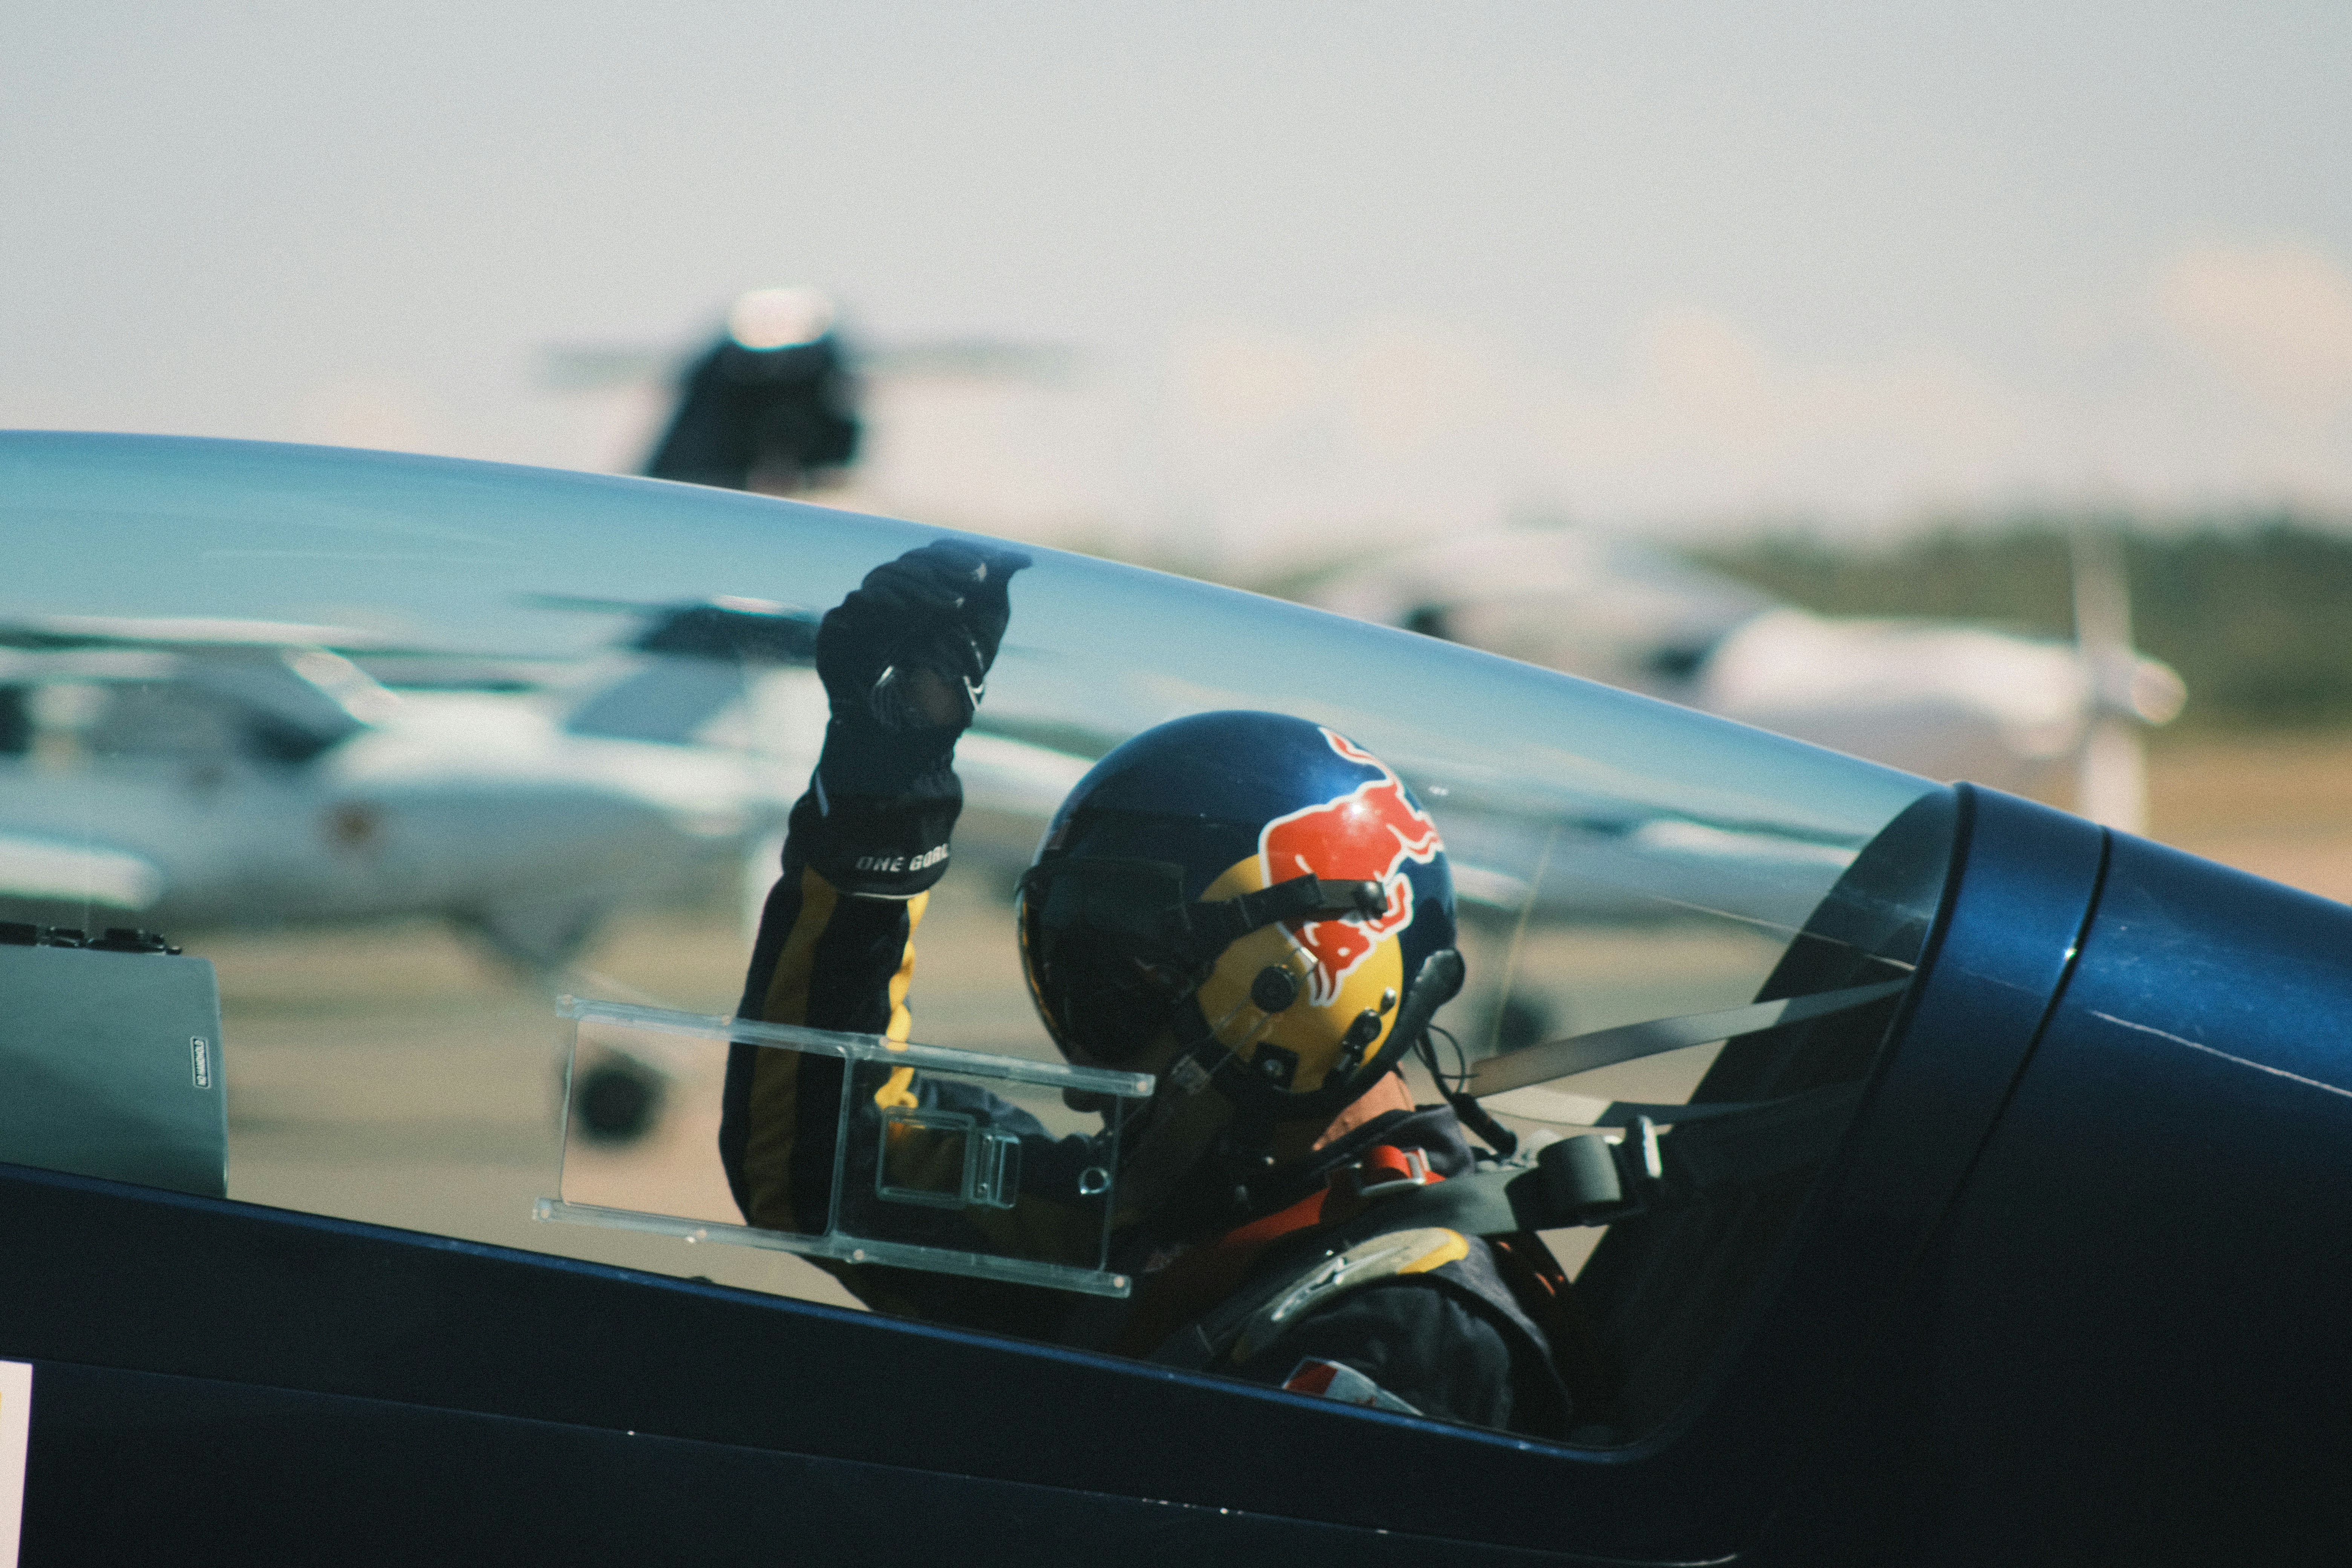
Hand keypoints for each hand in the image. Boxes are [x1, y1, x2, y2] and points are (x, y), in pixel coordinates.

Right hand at [817, 540, 1032, 732]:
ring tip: (953, 604)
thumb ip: (995, 594)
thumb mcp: (980, 636)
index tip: (988, 567)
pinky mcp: (837, 631)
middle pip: (910, 564)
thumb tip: (1024, 558)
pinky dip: (882, 602)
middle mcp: (888, 598)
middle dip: (944, 568)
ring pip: (884, 578)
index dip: (957, 555)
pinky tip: (906, 609)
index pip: (931, 558)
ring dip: (921, 585)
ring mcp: (860, 613)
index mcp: (918, 594)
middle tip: (978, 578)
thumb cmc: (948, 688)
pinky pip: (854, 604)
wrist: (911, 739)